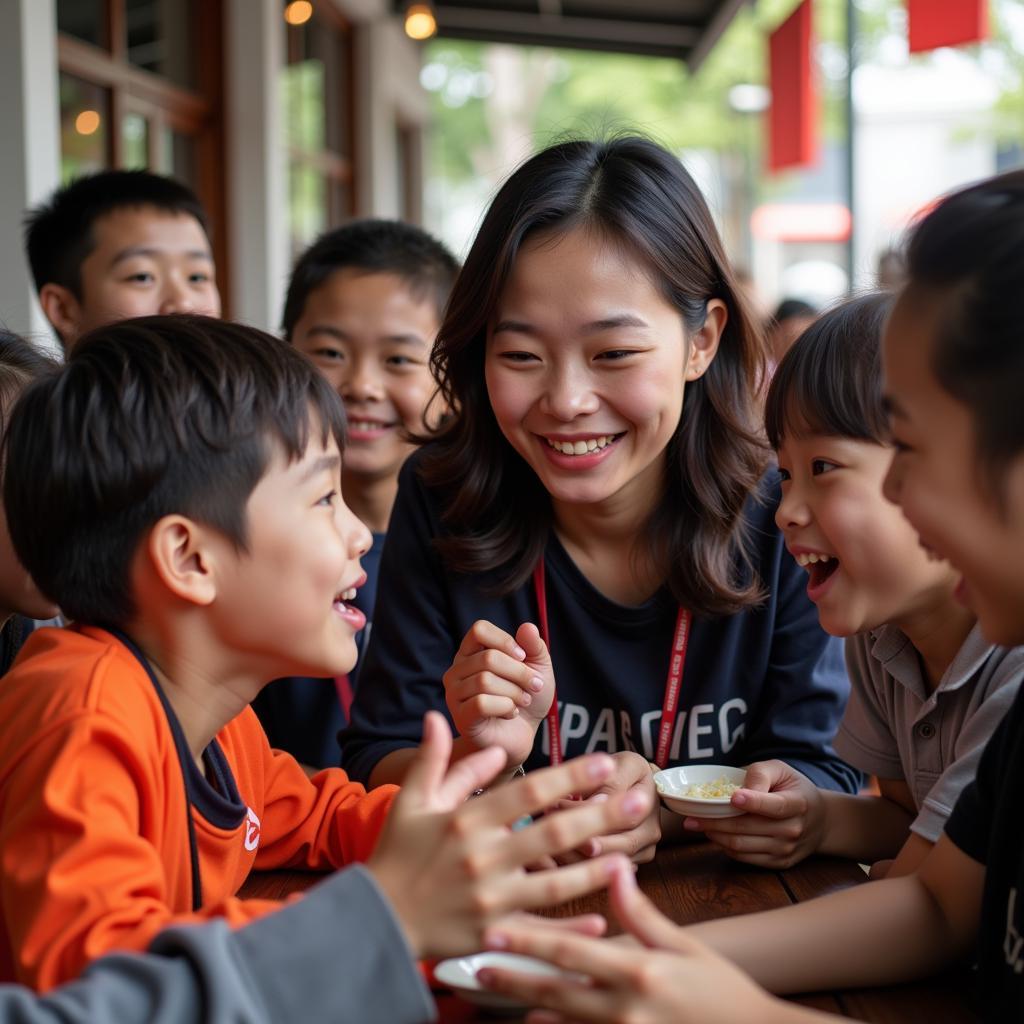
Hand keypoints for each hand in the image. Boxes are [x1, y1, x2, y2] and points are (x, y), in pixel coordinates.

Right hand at [368, 712, 650, 959]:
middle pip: (551, 834)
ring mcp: (490, 899)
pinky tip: (601, 920)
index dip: (568, 777)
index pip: (527, 793)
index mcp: (466, 821)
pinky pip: (539, 932)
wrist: (375, 917)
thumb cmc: (396, 854)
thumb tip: (439, 718)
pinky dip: (570, 930)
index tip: (603, 762)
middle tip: (639, 799)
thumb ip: (434, 760)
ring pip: (553, 884)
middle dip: (600, 815)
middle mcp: (483, 858)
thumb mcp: (411, 801)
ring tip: (629, 855)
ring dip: (594, 870)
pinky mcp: (492, 934)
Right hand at [444, 620, 553, 772]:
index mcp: (472, 653)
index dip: (505, 640)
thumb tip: (527, 627)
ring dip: (515, 692)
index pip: (479, 630)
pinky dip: (505, 707)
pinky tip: (511, 712)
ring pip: (485, 681)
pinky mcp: (460, 717)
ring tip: (523, 701)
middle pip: (488, 658)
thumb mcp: (538, 669)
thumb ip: (534, 647)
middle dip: (520, 672)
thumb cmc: (525, 699)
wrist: (522, 736)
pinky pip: (481, 703)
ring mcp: (455, 694)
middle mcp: (457, 670)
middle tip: (534, 686)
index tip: (523, 657)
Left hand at [477, 864, 783, 1022]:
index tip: (493, 931)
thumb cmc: (719, 987)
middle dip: (513, 980)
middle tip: (476, 970)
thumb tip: (616, 866)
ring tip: (491, 996)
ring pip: (563, 1022)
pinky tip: (535, 1023)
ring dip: (526, 1008)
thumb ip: (641, 911)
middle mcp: (624, 1007)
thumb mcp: (683, 943)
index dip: (528, 942)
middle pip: (555, 992)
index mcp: (637, 968)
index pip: (570, 952)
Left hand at [683, 760, 825, 868]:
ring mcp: (785, 850)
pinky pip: (745, 857)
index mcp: (798, 804)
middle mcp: (793, 830)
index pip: (774, 806)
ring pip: (742, 845)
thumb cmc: (794, 789)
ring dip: (715, 836)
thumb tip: (742, 789)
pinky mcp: (778, 864)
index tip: (733, 796)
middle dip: (715, 822)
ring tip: (696, 825)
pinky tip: (714, 835)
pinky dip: (725, 846)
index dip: (754, 802)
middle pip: (748, 828)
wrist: (820, 821)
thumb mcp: (781, 770)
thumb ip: (760, 773)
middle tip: (690, 817)